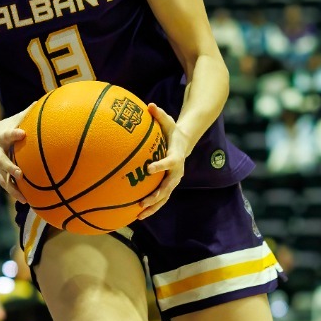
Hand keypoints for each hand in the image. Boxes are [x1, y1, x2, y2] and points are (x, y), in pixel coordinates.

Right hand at [0, 110, 27, 200]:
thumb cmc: (1, 129)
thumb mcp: (10, 120)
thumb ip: (25, 114)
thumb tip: (41, 102)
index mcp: (0, 137)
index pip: (7, 134)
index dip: (14, 134)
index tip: (22, 133)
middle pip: (1, 161)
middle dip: (10, 168)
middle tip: (20, 174)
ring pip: (2, 178)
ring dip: (12, 189)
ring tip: (24, 198)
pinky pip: (6, 185)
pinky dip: (15, 193)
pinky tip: (26, 201)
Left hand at [135, 104, 186, 220]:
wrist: (183, 143)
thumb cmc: (172, 132)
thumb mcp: (167, 121)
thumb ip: (159, 114)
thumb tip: (149, 105)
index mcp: (175, 157)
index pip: (169, 163)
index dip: (160, 166)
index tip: (149, 169)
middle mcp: (176, 173)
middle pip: (167, 187)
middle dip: (156, 196)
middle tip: (143, 202)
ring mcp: (172, 181)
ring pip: (164, 198)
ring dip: (152, 207)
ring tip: (138, 215)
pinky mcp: (168, 186)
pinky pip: (160, 199)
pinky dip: (151, 208)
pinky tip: (137, 216)